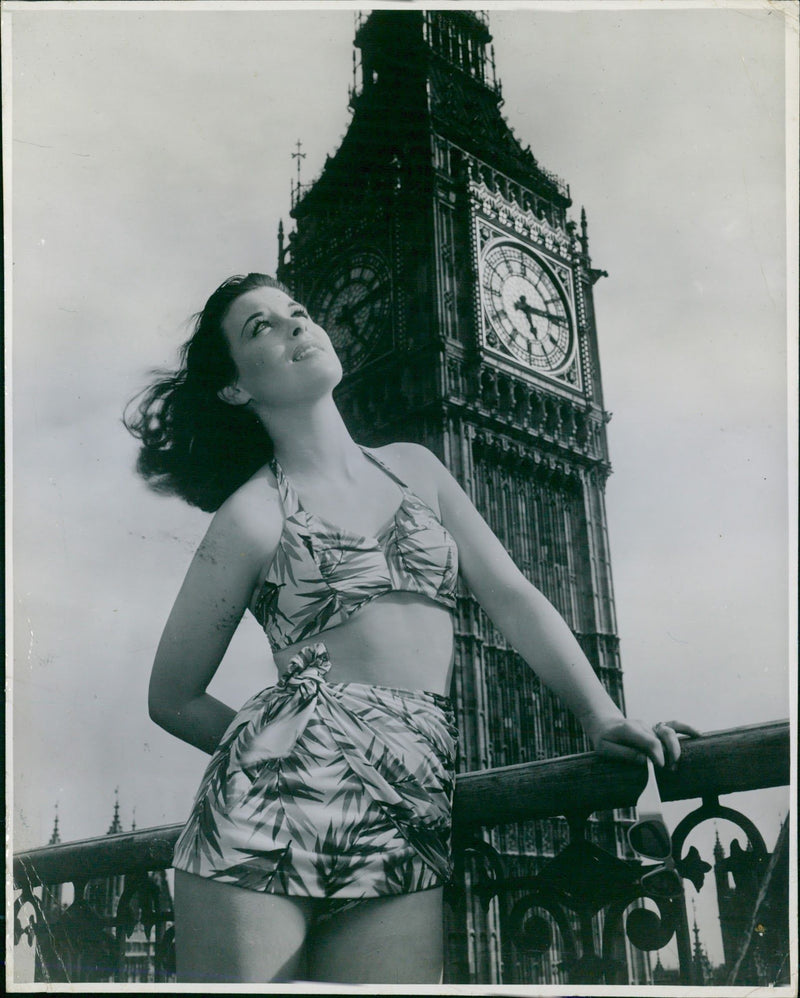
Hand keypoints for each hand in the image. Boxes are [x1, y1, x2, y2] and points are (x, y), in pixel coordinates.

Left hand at [584, 714, 700, 768]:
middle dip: (670, 752)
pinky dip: (686, 729)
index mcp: (629, 729)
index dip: (658, 755)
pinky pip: (673, 725)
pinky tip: (698, 735)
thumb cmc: (604, 739)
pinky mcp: (656, 727)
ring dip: (677, 746)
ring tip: (678, 762)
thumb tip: (645, 761)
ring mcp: (650, 725)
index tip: (661, 768)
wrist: (604, 725)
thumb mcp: (606, 749)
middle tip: (670, 769)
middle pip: (663, 735)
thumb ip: (625, 754)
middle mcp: (643, 725)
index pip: (650, 741)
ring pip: (669, 730)